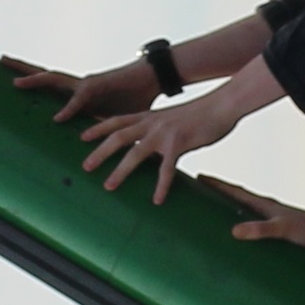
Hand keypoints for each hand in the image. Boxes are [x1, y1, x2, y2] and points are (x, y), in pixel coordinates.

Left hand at [6, 52, 154, 122]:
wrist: (152, 80)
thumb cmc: (133, 99)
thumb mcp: (111, 121)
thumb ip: (99, 131)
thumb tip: (95, 150)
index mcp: (78, 94)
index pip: (49, 85)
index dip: (32, 83)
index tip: (11, 81)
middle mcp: (77, 86)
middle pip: (45, 76)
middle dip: (23, 69)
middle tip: (1, 60)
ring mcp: (86, 84)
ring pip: (55, 79)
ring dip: (36, 80)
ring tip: (16, 82)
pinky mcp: (99, 87)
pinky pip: (80, 98)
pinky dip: (69, 109)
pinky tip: (58, 118)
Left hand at [78, 75, 268, 195]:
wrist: (222, 105)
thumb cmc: (201, 114)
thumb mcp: (173, 119)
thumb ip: (161, 130)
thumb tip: (155, 145)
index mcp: (150, 116)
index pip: (117, 120)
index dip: (98, 127)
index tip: (82, 136)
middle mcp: (152, 123)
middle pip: (118, 137)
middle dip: (99, 152)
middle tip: (85, 167)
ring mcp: (164, 133)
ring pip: (135, 153)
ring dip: (120, 171)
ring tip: (108, 186)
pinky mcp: (180, 143)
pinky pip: (167, 168)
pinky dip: (161, 185)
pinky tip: (157, 200)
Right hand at [190, 176, 304, 254]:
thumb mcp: (284, 230)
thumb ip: (261, 229)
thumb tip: (235, 231)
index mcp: (264, 206)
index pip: (235, 191)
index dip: (217, 184)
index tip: (198, 177)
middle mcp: (265, 212)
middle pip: (235, 201)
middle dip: (216, 197)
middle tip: (197, 195)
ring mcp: (271, 222)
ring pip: (243, 216)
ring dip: (227, 215)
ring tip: (209, 219)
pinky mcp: (277, 235)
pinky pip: (252, 231)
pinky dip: (241, 233)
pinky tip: (237, 243)